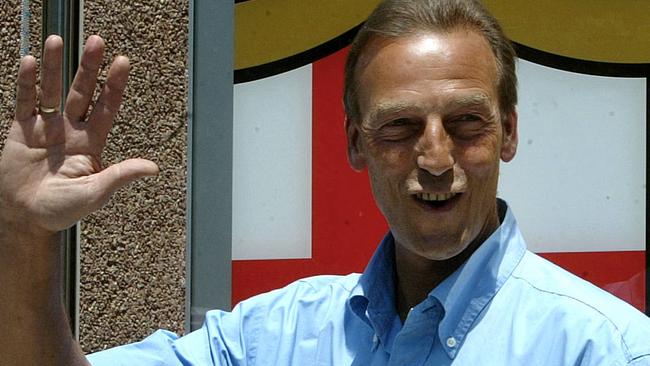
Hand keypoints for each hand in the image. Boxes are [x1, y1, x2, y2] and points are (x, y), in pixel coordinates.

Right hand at [0, 35, 157, 236]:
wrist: (25, 217)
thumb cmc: (62, 209)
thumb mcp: (96, 193)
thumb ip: (120, 176)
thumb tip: (153, 168)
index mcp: (92, 143)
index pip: (106, 107)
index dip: (113, 85)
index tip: (122, 62)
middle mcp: (71, 130)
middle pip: (82, 91)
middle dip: (89, 67)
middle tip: (97, 42)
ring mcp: (46, 127)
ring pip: (52, 90)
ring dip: (54, 65)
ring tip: (57, 40)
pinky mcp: (21, 130)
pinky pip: (24, 101)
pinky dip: (26, 82)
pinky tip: (29, 62)